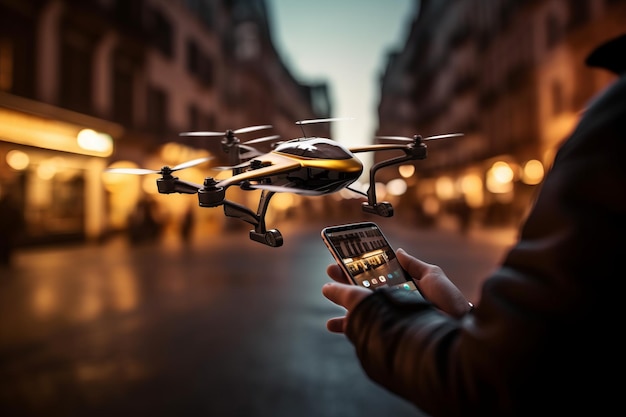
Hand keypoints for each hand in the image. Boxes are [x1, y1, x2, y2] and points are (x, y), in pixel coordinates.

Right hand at [322, 249, 472, 333]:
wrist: (457, 332)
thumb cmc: (449, 304)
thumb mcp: (432, 277)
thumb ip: (413, 264)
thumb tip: (398, 251)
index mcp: (402, 289)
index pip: (375, 276)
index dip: (359, 267)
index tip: (344, 258)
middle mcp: (393, 303)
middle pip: (363, 291)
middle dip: (344, 280)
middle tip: (330, 270)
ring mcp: (389, 319)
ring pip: (359, 310)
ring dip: (341, 302)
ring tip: (326, 292)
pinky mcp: (387, 334)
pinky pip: (363, 329)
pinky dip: (347, 326)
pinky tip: (335, 323)